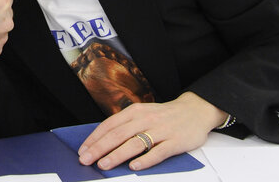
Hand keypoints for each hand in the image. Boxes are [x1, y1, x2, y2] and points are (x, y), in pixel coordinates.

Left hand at [77, 92, 226, 171]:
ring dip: (117, 155)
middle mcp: (145, 119)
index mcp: (134, 112)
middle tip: (86, 160)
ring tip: (104, 165)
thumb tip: (102, 142)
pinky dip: (145, 160)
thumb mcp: (142, 114)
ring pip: (135, 143)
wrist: (195, 110)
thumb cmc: (164, 116)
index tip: (83, 150)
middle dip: (99, 148)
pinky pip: (158, 152)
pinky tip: (134, 167)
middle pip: (118, 135)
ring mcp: (160, 130)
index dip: (94, 138)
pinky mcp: (175, 141)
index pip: (109, 125)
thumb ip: (125, 125)